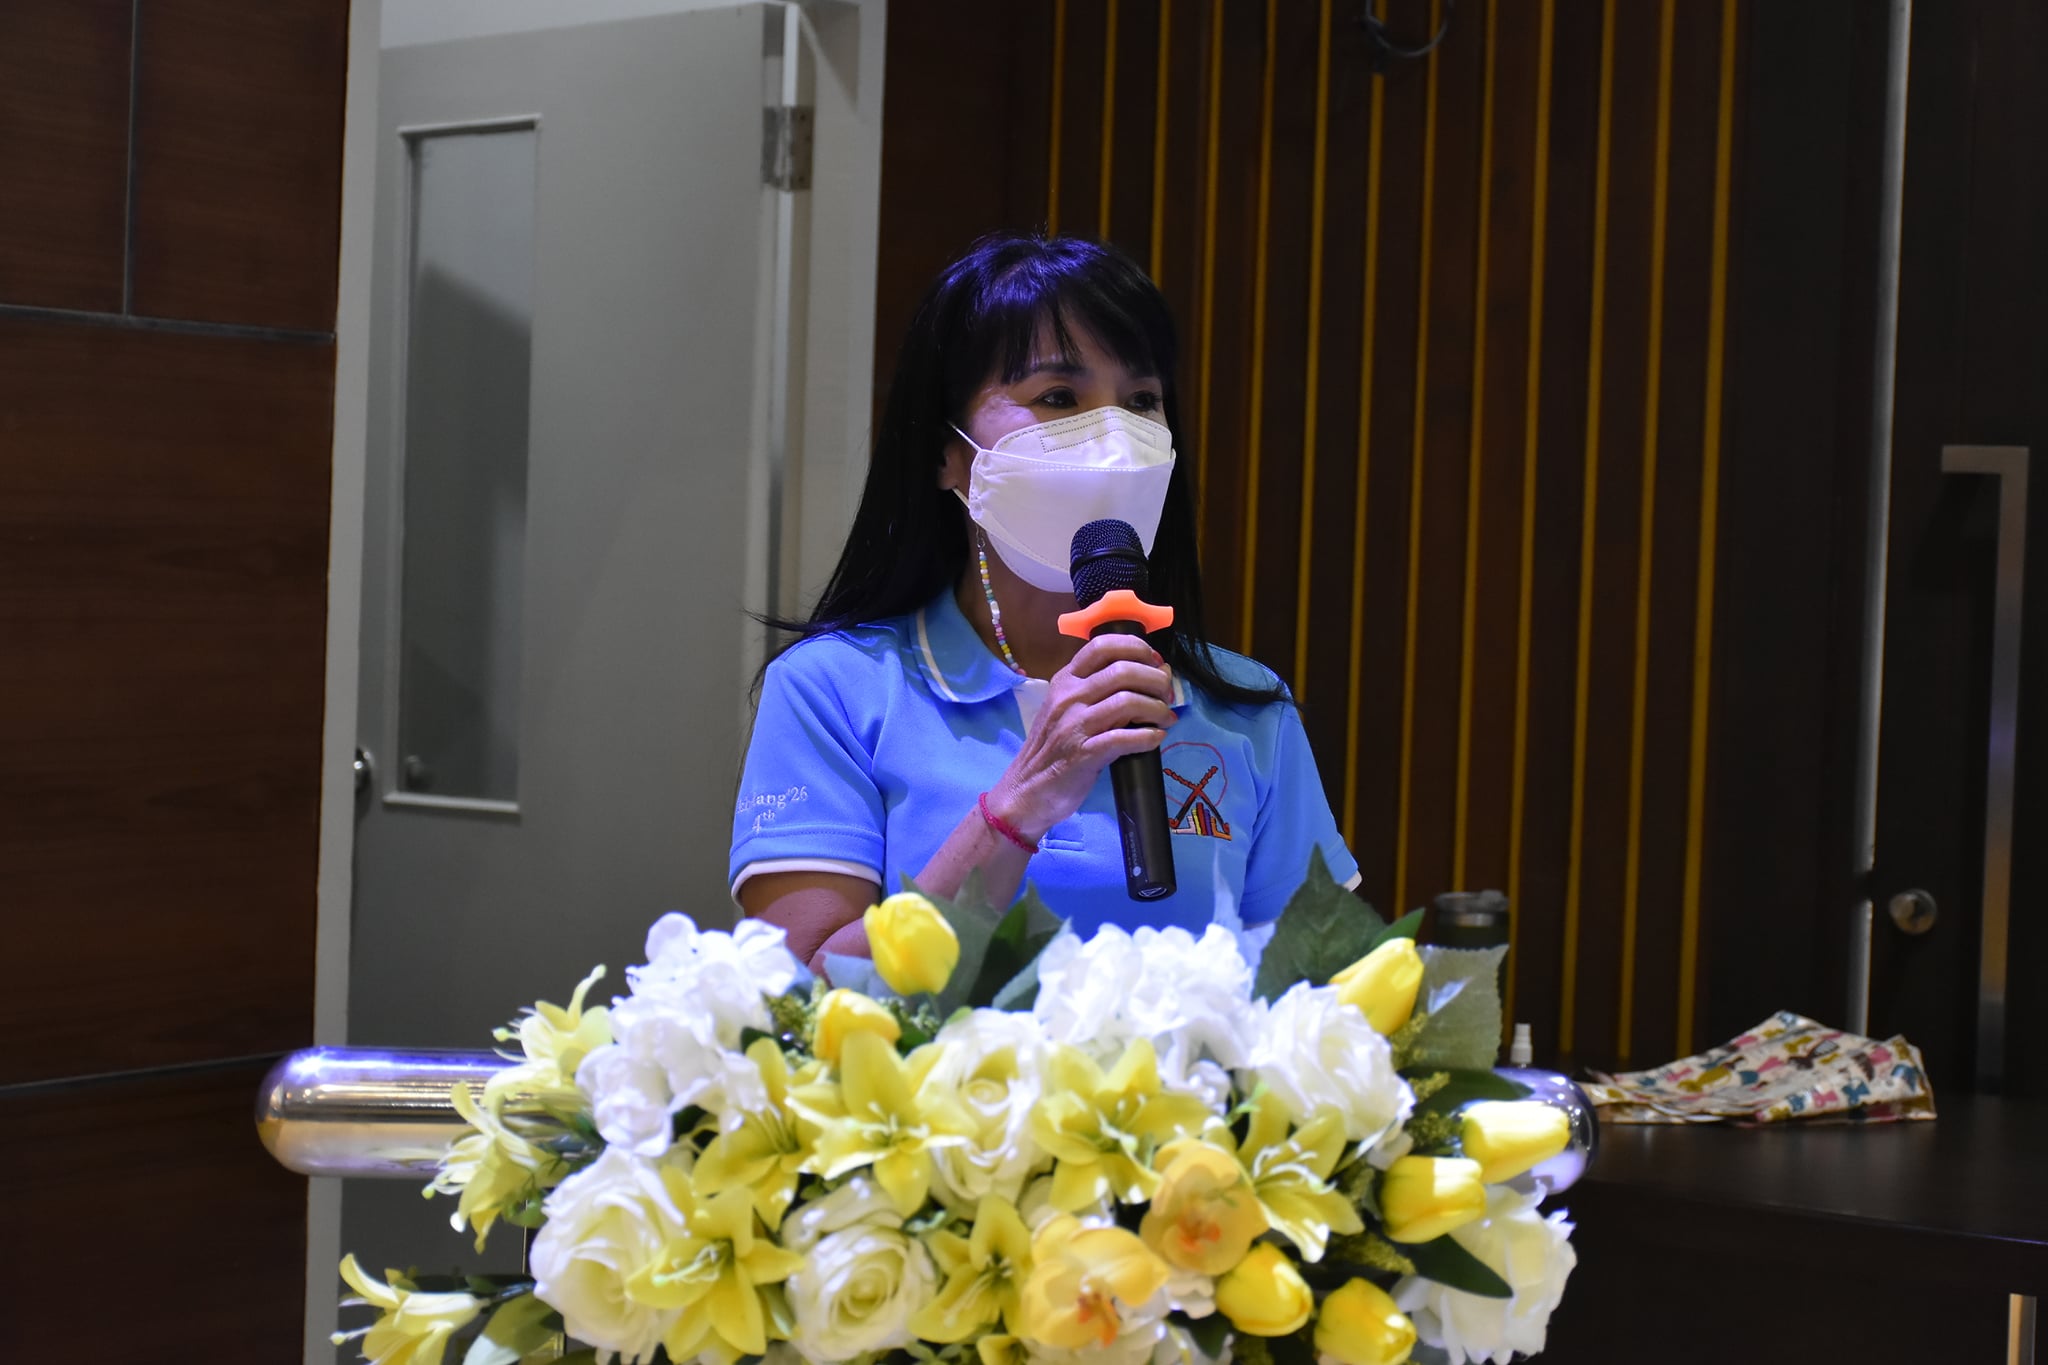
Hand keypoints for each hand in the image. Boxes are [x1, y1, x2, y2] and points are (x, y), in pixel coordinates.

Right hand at [989, 634, 1175, 839]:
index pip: (1103, 645)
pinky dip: (1148, 737)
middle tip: (1166, 695)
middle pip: (1123, 670)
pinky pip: (1125, 738)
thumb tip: (1156, 672)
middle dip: (1156, 681)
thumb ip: (1103, 691)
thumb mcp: (1069, 710)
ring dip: (1157, 708)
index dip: (1138, 648)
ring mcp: (1074, 725)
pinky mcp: (1083, 754)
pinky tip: (1155, 739)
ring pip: (1128, 701)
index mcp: (1065, 680)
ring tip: (1165, 719)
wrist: (1026, 791)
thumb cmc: (1053, 749)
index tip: (1155, 663)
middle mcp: (1068, 697)